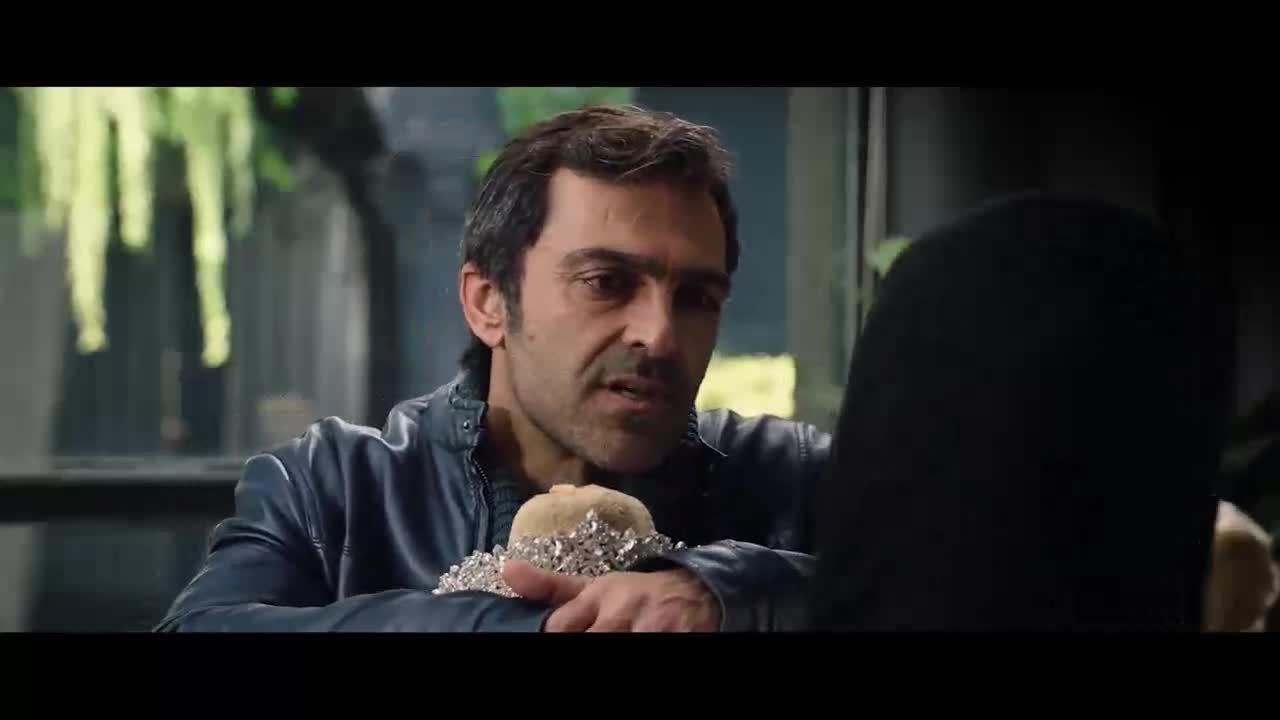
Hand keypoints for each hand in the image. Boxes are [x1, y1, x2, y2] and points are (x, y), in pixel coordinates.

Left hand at [501, 560, 720, 631]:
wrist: (698, 593)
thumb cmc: (638, 594)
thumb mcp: (597, 587)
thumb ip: (551, 587)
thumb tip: (506, 570)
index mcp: (600, 597)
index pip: (560, 627)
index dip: (555, 635)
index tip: (557, 635)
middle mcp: (623, 612)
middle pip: (592, 640)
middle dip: (587, 640)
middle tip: (589, 636)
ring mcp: (650, 631)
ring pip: (618, 646)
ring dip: (613, 645)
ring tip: (615, 639)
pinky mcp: (676, 642)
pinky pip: (654, 652)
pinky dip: (636, 653)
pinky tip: (634, 642)